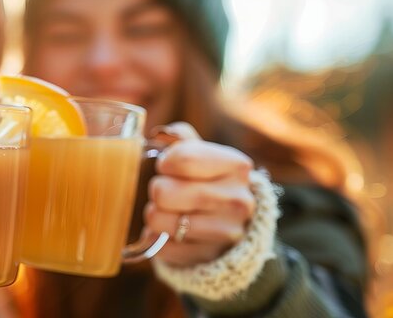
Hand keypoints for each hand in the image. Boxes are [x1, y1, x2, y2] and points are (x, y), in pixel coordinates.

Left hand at [144, 122, 255, 266]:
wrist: (233, 224)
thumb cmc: (209, 181)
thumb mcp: (203, 154)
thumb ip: (180, 138)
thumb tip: (161, 134)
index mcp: (236, 166)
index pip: (182, 158)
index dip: (165, 162)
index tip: (168, 166)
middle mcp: (238, 200)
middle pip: (163, 192)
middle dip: (157, 189)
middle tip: (166, 191)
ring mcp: (226, 233)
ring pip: (156, 220)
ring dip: (154, 214)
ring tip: (171, 211)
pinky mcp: (208, 257)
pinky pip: (158, 245)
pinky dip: (158, 238)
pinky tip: (175, 232)